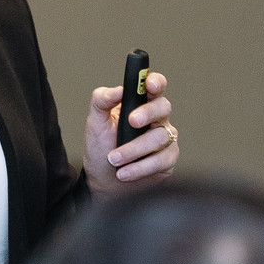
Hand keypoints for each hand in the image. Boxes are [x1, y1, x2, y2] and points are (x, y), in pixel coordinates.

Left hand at [84, 71, 177, 194]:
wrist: (103, 181)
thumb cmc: (101, 148)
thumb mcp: (95, 123)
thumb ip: (101, 101)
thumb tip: (117, 90)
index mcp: (139, 104)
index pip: (155, 86)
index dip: (156, 82)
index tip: (149, 84)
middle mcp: (157, 119)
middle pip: (163, 107)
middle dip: (148, 113)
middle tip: (131, 121)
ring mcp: (165, 139)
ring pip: (160, 137)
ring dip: (134, 149)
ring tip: (114, 159)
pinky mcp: (168, 160)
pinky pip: (161, 160)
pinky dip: (140, 167)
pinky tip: (124, 172)